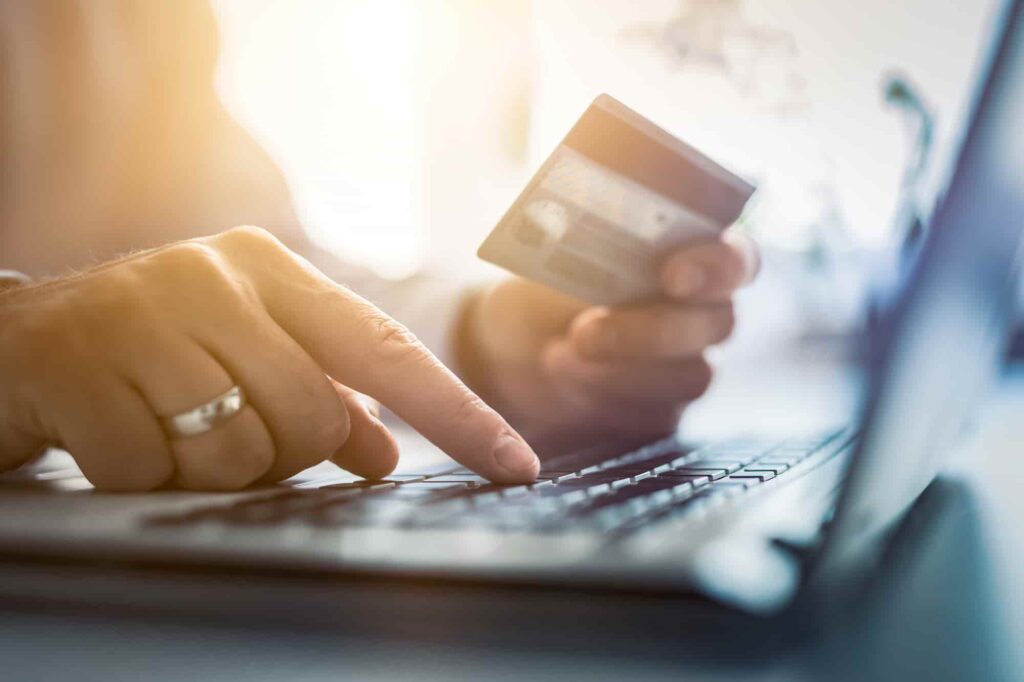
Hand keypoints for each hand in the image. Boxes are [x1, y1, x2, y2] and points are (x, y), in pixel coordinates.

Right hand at [0, 227, 539, 490]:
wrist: (13, 340)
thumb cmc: (150, 355)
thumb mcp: (243, 360)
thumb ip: (319, 399)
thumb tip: (386, 452)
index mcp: (268, 270)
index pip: (387, 350)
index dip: (458, 414)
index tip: (518, 464)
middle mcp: (214, 277)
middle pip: (315, 416)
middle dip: (281, 453)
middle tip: (223, 431)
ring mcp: (142, 313)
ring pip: (240, 449)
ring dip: (208, 468)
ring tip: (164, 427)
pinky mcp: (76, 362)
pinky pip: (152, 468)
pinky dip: (140, 475)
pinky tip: (113, 433)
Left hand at [459, 232, 758, 455]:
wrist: (510, 340)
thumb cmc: (546, 278)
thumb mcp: (560, 244)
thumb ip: (597, 222)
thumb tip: (613, 187)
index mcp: (695, 256)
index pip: (738, 260)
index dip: (717, 266)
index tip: (672, 274)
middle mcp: (703, 312)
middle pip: (718, 324)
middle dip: (652, 330)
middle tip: (586, 330)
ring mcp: (687, 366)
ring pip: (690, 377)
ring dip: (621, 369)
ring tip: (557, 355)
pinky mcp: (660, 412)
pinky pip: (655, 415)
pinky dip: (603, 396)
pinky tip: (560, 374)